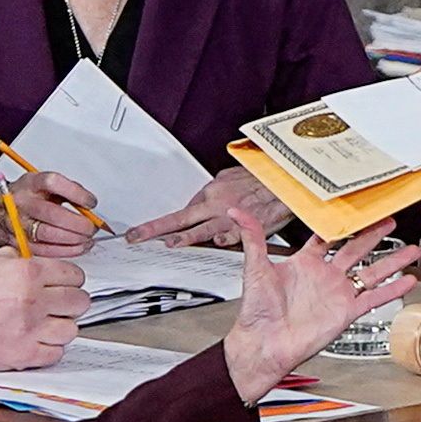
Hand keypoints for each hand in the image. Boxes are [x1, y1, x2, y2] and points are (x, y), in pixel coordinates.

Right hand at [0, 172, 90, 246]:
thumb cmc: (24, 197)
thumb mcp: (42, 184)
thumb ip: (67, 191)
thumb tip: (89, 206)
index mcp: (30, 183)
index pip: (53, 182)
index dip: (75, 193)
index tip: (91, 202)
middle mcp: (21, 201)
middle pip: (51, 213)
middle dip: (77, 224)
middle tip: (91, 228)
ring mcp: (16, 222)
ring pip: (46, 234)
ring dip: (71, 240)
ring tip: (86, 241)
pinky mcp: (15, 241)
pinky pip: (40, 250)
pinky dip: (61, 252)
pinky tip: (74, 249)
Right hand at [0, 246, 89, 374]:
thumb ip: (21, 260)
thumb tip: (40, 261)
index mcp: (26, 273)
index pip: (74, 275)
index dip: (72, 280)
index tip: (67, 285)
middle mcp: (32, 300)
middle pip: (79, 302)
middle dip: (71, 302)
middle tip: (60, 305)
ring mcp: (29, 330)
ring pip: (72, 329)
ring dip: (62, 327)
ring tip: (49, 325)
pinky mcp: (22, 355)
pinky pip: (56, 353)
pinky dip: (50, 349)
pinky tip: (38, 341)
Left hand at [135, 164, 276, 248]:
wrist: (285, 180)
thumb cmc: (260, 179)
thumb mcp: (230, 177)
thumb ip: (213, 191)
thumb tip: (200, 202)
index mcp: (211, 192)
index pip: (182, 212)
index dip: (162, 224)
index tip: (145, 232)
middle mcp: (215, 204)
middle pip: (179, 218)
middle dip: (155, 228)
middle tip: (135, 236)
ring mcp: (230, 217)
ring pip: (201, 229)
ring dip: (184, 237)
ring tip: (168, 244)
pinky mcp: (247, 227)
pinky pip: (231, 235)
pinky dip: (223, 239)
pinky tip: (215, 243)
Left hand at [220, 228, 417, 392]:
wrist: (264, 344)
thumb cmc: (257, 312)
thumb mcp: (255, 268)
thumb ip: (252, 238)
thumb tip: (238, 212)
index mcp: (304, 264)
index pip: (327, 238)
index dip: (342, 224)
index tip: (356, 209)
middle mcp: (324, 277)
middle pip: (356, 250)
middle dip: (374, 235)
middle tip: (389, 220)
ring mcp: (338, 294)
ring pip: (372, 273)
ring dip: (392, 261)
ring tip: (411, 250)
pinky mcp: (346, 312)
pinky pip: (374, 298)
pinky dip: (392, 290)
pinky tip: (408, 281)